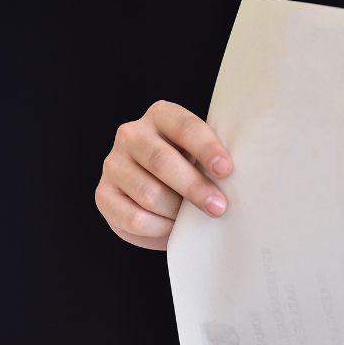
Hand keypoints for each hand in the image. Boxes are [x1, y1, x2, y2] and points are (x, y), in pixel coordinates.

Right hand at [96, 101, 232, 249]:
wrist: (153, 196)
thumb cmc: (186, 170)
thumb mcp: (198, 156)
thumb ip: (211, 160)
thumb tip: (239, 181)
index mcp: (160, 116)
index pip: (184, 126)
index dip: (206, 148)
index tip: (226, 170)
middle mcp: (131, 134)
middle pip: (162, 160)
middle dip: (194, 186)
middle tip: (218, 207)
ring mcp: (113, 164)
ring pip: (148, 193)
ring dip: (177, 212)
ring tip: (194, 220)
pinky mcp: (104, 194)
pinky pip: (134, 218)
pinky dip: (159, 228)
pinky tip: (173, 228)